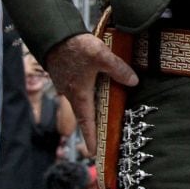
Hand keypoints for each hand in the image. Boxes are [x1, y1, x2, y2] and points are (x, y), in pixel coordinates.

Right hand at [44, 33, 137, 154]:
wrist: (55, 35)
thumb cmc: (76, 48)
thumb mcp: (101, 57)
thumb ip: (118, 69)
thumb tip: (134, 82)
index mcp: (80, 94)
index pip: (87, 122)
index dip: (91, 137)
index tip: (95, 152)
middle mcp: (72, 94)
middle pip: (86, 114)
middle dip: (95, 126)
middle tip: (105, 137)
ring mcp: (69, 85)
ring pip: (85, 101)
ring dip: (95, 109)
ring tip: (108, 115)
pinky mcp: (69, 76)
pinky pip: (82, 90)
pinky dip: (92, 94)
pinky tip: (101, 89)